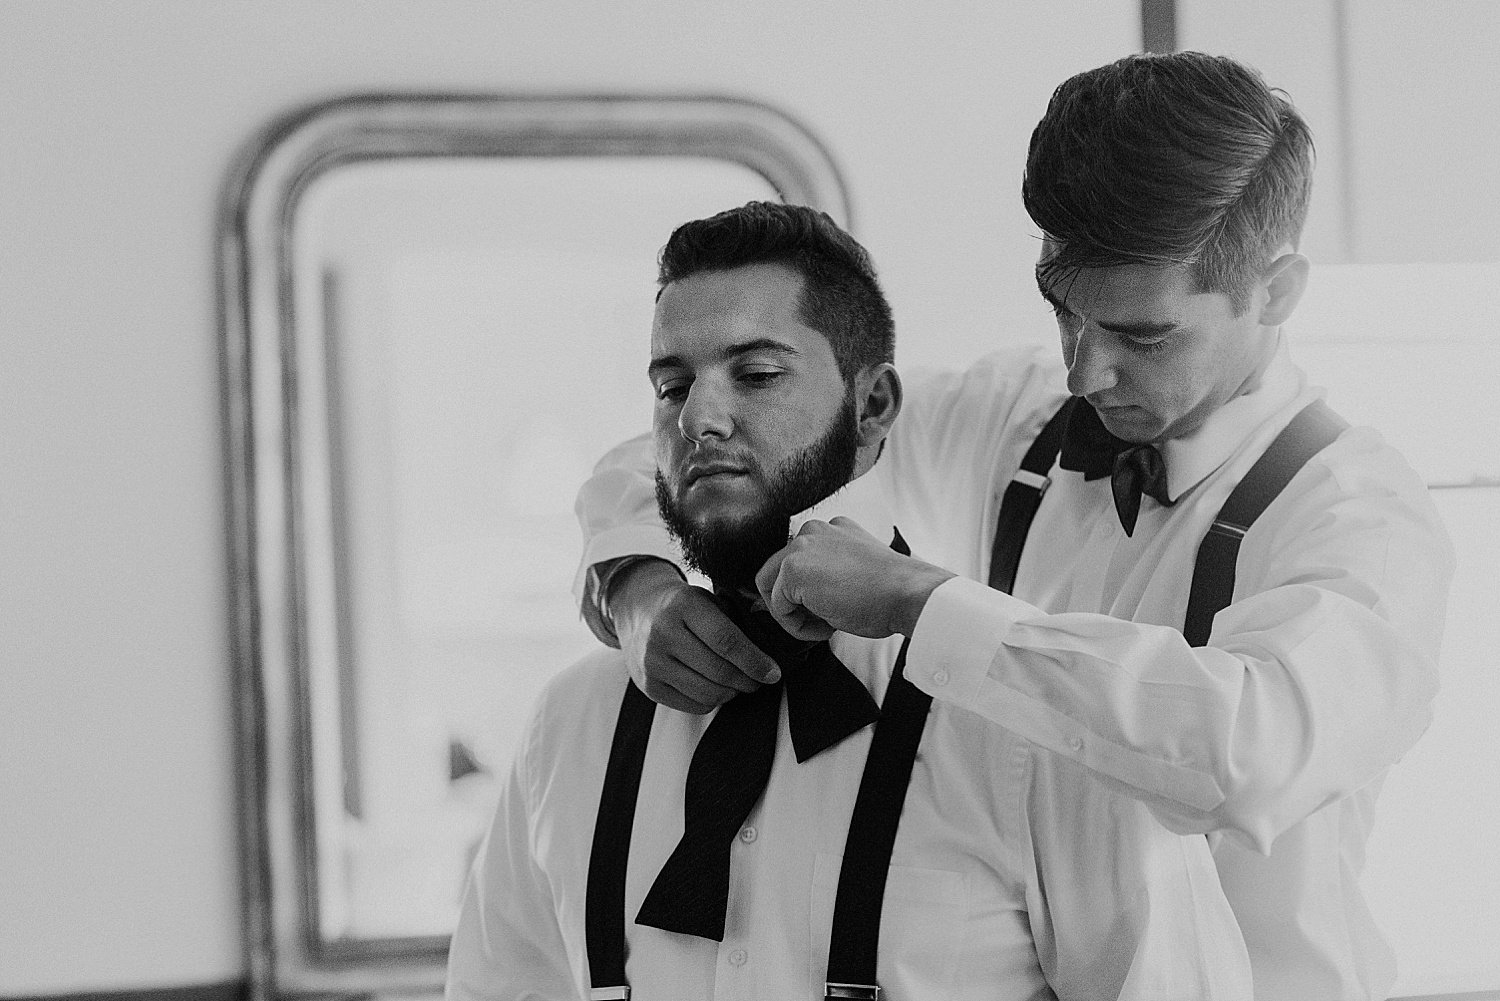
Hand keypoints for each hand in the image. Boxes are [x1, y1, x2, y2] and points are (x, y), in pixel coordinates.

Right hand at [610, 559, 781, 712]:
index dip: (755, 661)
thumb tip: (768, 653)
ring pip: (708, 693)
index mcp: (683, 605)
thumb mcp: (707, 599)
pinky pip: (693, 705)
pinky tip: (716, 687)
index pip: (726, 641)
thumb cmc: (683, 606)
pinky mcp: (648, 685)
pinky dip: (713, 701)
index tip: (773, 672)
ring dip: (731, 692)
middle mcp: (663, 633)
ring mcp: (652, 662)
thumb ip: (735, 621)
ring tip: (738, 683)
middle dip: (748, 680)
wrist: (637, 610)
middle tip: (759, 679)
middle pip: (719, 671)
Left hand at [756, 517, 956, 640]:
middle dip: (794, 604)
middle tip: (822, 623)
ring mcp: (801, 545)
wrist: (908, 594)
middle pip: (777, 573)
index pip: (800, 562)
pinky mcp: (793, 568)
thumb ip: (827, 575)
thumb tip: (802, 599)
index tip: (828, 611)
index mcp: (832, 528)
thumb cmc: (891, 593)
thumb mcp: (856, 572)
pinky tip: (827, 628)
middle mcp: (813, 529)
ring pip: (774, 591)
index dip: (807, 595)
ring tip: (827, 626)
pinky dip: (797, 627)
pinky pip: (779, 609)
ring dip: (795, 616)